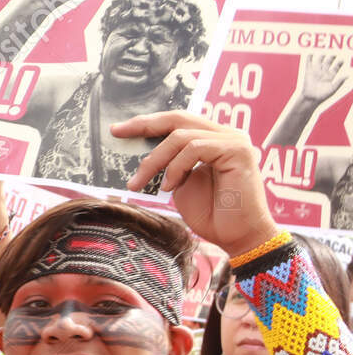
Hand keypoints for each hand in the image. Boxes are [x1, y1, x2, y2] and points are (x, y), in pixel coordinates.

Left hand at [116, 111, 277, 255]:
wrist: (236, 236)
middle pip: (178, 119)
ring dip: (154, 161)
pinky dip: (176, 167)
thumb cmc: (211, 214)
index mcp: (211, 139)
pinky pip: (195, 148)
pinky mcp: (237, 150)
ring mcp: (233, 140)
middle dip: (144, 125)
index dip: (147, 123)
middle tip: (118, 133)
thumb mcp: (179, 184)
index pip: (176, 123)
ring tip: (140, 184)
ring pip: (181, 136)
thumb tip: (140, 156)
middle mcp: (224, 134)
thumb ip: (167, 165)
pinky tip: (169, 186)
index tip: (118, 130)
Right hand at [301, 52, 349, 104]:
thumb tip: (347, 76)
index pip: (336, 67)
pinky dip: (309, 58)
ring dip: (322, 56)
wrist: (311, 98)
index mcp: (330, 76)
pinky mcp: (308, 72)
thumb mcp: (333, 89)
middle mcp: (324, 72)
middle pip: (329, 62)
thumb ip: (339, 82)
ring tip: (324, 51)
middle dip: (332, 57)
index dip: (339, 63)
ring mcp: (316, 71)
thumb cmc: (322, 96)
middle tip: (334, 53)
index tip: (342, 59)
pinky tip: (311, 53)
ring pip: (320, 61)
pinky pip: (309, 63)